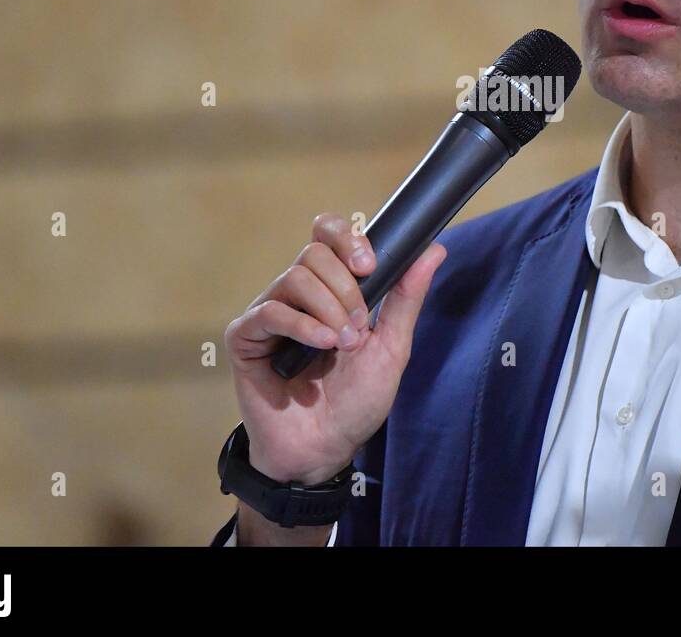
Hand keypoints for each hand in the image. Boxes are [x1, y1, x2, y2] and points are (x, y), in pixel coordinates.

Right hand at [224, 213, 445, 483]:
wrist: (327, 447)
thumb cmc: (357, 401)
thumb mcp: (392, 346)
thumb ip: (407, 297)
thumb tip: (435, 249)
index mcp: (330, 288)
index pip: (327, 234)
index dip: (347, 239)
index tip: (370, 265)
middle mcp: (297, 294)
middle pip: (313, 252)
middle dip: (346, 288)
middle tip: (358, 328)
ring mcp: (269, 314)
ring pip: (295, 277)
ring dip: (328, 309)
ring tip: (341, 345)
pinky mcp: (245, 337)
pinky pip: (269, 311)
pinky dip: (301, 325)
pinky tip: (320, 346)